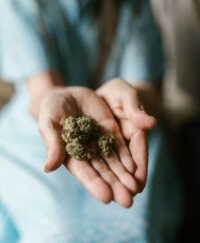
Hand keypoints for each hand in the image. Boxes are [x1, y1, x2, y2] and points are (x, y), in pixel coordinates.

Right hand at [38, 86, 139, 207]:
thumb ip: (52, 142)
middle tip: (127, 201)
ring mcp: (99, 142)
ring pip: (113, 162)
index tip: (106, 197)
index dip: (94, 183)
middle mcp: (86, 152)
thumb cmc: (52, 108)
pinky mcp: (110, 131)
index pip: (83, 171)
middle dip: (114, 185)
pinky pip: (119, 146)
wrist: (66, 94)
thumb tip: (49, 167)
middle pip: (102, 171)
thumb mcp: (49, 121)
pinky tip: (136, 169)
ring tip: (135, 190)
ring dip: (123, 176)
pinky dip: (127, 157)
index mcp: (69, 154)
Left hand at [96, 78, 156, 191]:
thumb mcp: (125, 94)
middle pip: (124, 163)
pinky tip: (95, 185)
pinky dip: (95, 171)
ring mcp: (104, 144)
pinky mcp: (90, 144)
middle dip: (125, 181)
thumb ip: (136, 108)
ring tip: (110, 198)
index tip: (139, 184)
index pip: (139, 150)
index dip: (140, 166)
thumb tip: (151, 123)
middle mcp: (120, 142)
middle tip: (126, 200)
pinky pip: (92, 158)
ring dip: (111, 181)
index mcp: (133, 130)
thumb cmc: (116, 91)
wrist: (94, 91)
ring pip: (109, 164)